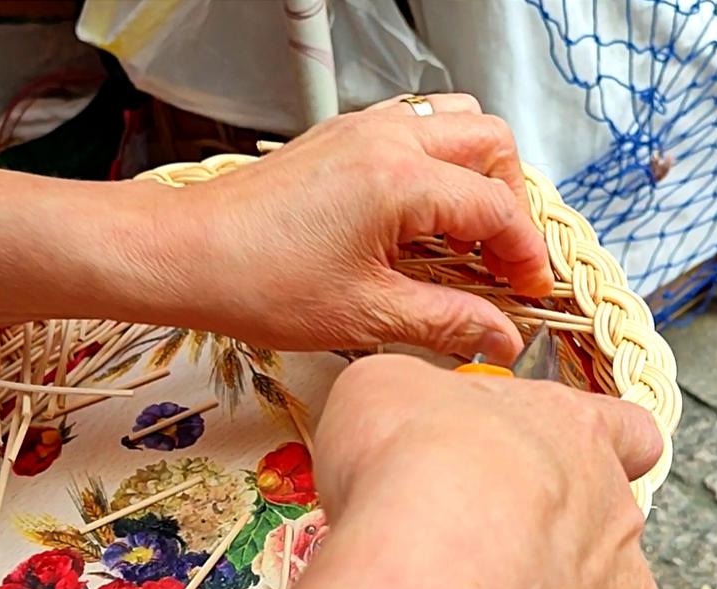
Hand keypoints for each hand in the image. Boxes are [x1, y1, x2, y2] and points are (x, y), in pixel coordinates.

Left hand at [159, 93, 552, 363]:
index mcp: (401, 179)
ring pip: (455, 123)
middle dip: (512, 204)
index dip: (525, 255)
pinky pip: (414, 129)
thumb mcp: (366, 315)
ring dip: (478, 175)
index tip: (528, 295)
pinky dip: (438, 167)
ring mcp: (362, 129)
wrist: (188, 255)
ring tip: (467, 237)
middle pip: (491, 145)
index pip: (497, 207)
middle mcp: (388, 137)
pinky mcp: (340, 138)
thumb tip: (501, 337)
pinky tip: (421, 219)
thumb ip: (447, 322)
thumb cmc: (260, 283)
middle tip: (502, 264)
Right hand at [314, 354, 662, 588]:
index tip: (555, 454)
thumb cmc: (414, 471)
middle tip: (469, 536)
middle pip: (599, 518)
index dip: (596, 441)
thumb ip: (412, 395)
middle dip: (541, 528)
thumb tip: (397, 410)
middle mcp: (611, 514)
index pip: (626, 428)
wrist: (424, 579)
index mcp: (574, 432)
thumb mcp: (383, 387)